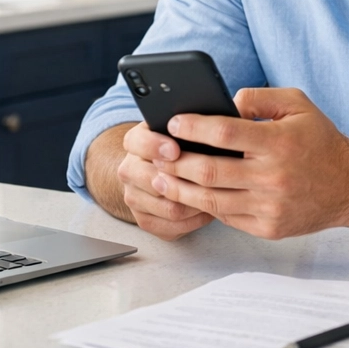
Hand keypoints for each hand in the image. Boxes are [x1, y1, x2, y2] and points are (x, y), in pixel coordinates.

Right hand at [116, 122, 213, 240]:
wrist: (157, 167)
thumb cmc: (179, 143)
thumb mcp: (181, 127)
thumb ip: (191, 122)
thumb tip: (214, 120)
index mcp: (136, 141)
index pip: (137, 142)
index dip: (154, 146)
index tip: (175, 150)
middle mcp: (130, 170)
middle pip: (152, 180)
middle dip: (183, 181)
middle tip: (209, 179)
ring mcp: (134, 197)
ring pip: (168, 207)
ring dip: (196, 203)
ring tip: (219, 195)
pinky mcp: (144, 220)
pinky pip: (170, 227)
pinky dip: (193, 221)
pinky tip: (209, 210)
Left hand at [152, 88, 348, 239]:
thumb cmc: (320, 141)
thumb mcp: (298, 104)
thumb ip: (260, 98)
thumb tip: (226, 103)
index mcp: (278, 142)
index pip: (224, 132)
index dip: (193, 127)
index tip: (173, 122)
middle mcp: (272, 177)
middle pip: (209, 171)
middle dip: (175, 162)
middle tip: (156, 154)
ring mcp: (269, 207)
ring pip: (211, 200)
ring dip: (180, 189)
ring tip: (160, 179)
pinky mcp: (268, 228)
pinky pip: (227, 217)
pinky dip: (205, 205)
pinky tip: (190, 194)